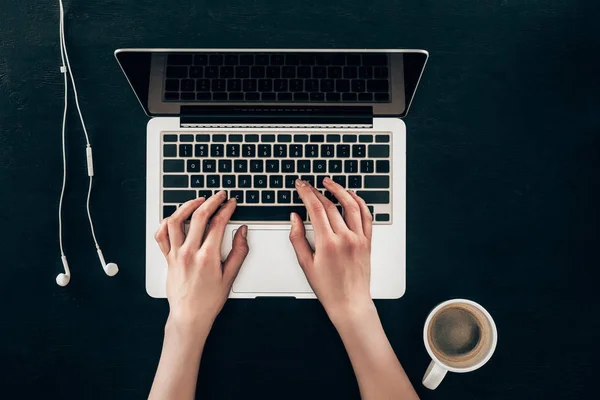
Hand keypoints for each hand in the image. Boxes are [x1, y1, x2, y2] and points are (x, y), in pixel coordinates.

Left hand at [154, 191, 248, 333]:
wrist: (189, 316)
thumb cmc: (209, 300)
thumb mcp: (230, 277)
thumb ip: (239, 252)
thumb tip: (242, 232)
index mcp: (207, 257)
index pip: (218, 223)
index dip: (226, 208)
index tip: (231, 203)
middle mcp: (189, 253)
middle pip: (198, 216)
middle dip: (211, 201)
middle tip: (218, 195)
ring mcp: (176, 254)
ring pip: (176, 221)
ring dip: (187, 206)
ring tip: (197, 200)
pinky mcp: (167, 258)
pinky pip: (161, 235)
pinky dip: (166, 223)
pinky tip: (175, 217)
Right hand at [289, 178, 373, 323]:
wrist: (350, 303)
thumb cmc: (328, 288)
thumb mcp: (305, 264)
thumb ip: (297, 238)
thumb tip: (294, 218)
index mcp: (328, 243)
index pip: (315, 209)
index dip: (306, 193)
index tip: (300, 186)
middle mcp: (345, 238)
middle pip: (330, 205)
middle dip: (317, 191)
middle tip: (308, 184)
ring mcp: (359, 238)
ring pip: (351, 205)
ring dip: (339, 190)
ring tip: (329, 182)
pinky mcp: (367, 241)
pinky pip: (366, 216)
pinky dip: (359, 202)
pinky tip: (351, 196)